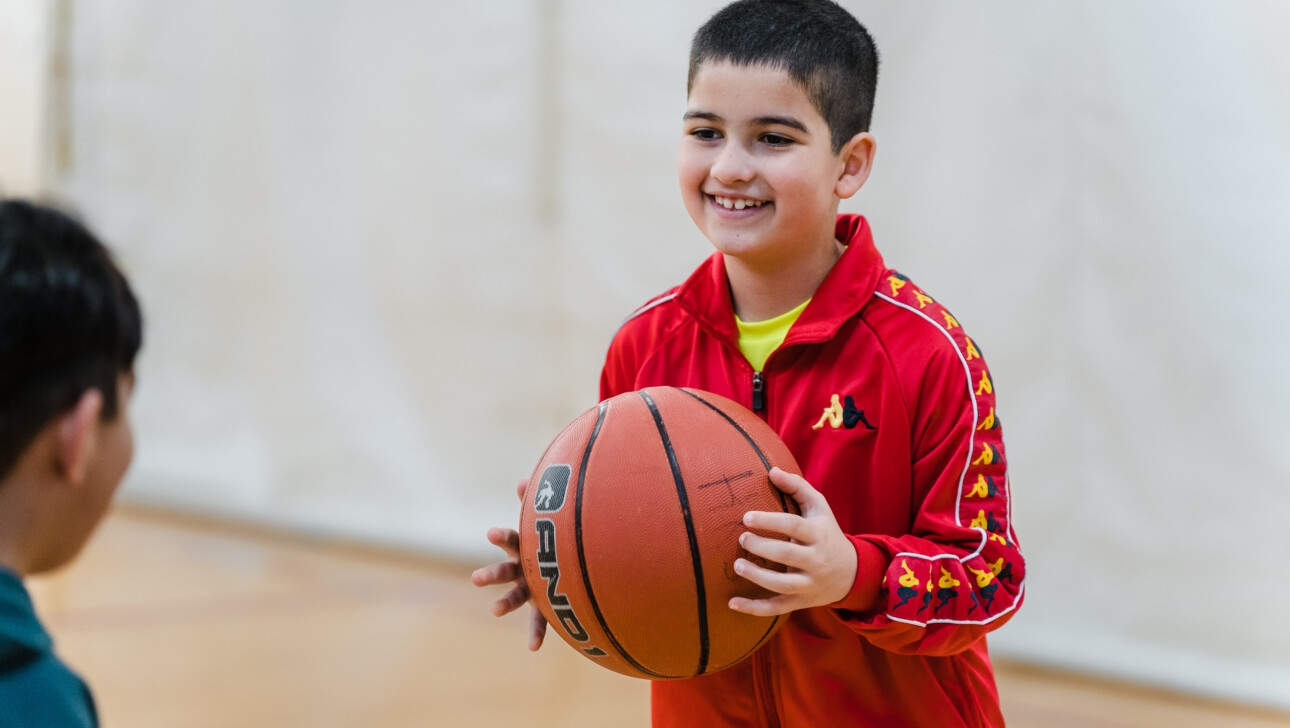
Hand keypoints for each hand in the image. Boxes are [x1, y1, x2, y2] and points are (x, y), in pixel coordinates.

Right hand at [470, 478, 548, 649]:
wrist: (562, 562)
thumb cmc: (550, 539)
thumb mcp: (542, 522)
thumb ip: (534, 503)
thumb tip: (525, 481)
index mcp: (522, 548)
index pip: (509, 539)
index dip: (500, 536)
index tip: (491, 534)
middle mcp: (521, 569)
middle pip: (503, 570)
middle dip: (490, 574)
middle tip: (474, 579)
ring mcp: (530, 588)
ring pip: (514, 597)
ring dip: (504, 603)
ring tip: (493, 611)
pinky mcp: (543, 605)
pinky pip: (539, 621)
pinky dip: (536, 633)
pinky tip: (534, 648)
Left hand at [728, 467, 858, 616]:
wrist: (852, 572)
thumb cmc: (826, 533)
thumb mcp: (819, 507)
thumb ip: (797, 487)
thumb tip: (772, 470)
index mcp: (818, 535)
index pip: (793, 526)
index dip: (769, 521)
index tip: (746, 517)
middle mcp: (815, 561)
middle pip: (787, 555)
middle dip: (761, 547)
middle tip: (742, 538)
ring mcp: (808, 584)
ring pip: (782, 585)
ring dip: (757, 577)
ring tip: (738, 565)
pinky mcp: (800, 602)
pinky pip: (776, 608)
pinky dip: (753, 608)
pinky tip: (732, 603)